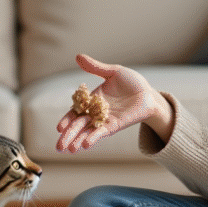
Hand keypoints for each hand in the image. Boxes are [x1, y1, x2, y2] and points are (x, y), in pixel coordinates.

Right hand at [55, 54, 173, 152]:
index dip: (67, 119)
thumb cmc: (132, 83)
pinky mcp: (115, 125)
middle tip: (58, 147)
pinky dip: (93, 138)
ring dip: (78, 140)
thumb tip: (78, 56)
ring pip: (88, 132)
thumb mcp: (113, 72)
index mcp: (92, 100)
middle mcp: (96, 113)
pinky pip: (102, 132)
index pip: (76, 112)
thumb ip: (96, 67)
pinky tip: (85, 144)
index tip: (59, 127)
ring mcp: (105, 120)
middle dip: (68, 136)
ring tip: (70, 150)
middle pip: (79, 125)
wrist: (149, 93)